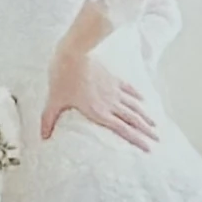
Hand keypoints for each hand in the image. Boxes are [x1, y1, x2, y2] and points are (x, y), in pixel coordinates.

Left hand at [41, 53, 155, 151]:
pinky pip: (129, 89)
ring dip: (146, 116)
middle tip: (158, 140)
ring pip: (134, 106)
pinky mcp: (113, 78)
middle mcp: (111, 103)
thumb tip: (42, 136)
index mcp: (99, 112)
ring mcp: (114, 90)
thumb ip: (49, 119)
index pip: (122, 130)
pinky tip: (143, 100)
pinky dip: (138, 96)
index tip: (148, 148)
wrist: (73, 53)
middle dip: (147, 131)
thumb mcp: (54, 100)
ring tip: (155, 125)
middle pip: (133, 119)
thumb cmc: (63, 77)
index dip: (137, 140)